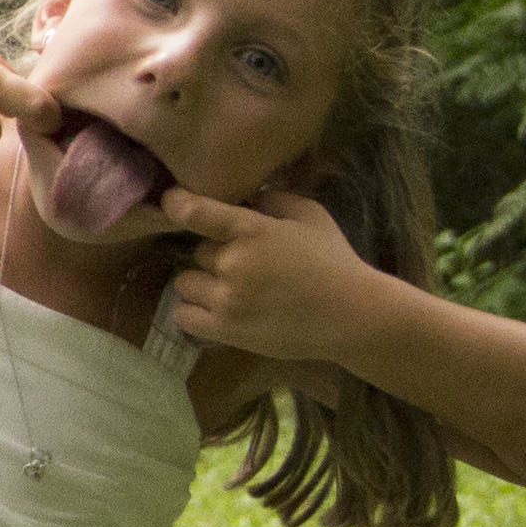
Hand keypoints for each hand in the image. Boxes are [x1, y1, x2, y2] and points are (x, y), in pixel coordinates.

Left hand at [155, 184, 376, 363]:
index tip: (171, 200)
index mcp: (253, 231)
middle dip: (217, 255)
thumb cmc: (333, 261)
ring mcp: (227, 299)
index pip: (197, 213)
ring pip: (186, 282)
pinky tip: (215, 307)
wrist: (354, 315)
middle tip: (245, 264)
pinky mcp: (225, 330)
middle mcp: (233, 263)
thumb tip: (243, 196)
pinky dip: (193, 311)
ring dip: (203, 283)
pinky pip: (183, 316)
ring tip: (230, 288)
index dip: (178, 203)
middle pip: (199, 252)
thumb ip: (272, 201)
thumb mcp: (310, 215)